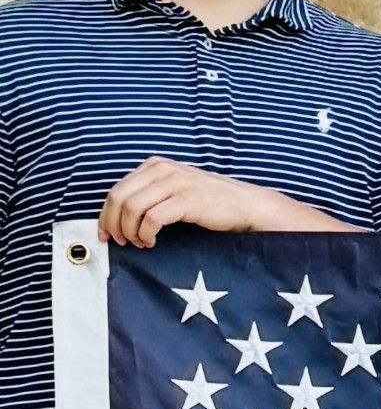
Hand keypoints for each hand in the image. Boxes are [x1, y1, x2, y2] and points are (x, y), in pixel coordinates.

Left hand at [98, 158, 296, 247]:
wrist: (246, 205)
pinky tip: (152, 242)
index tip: (107, 233)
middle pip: (119, 197)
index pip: (117, 189)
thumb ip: (151, 193)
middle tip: (121, 241)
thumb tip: (120, 215)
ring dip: (130, 231)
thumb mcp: (176, 188)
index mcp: (156, 165)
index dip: (107, 214)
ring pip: (132, 208)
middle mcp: (163, 169)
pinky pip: (152, 219)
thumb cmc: (210, 202)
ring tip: (140, 243)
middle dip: (114, 224)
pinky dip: (146, 234)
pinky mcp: (187, 199)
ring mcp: (176, 183)